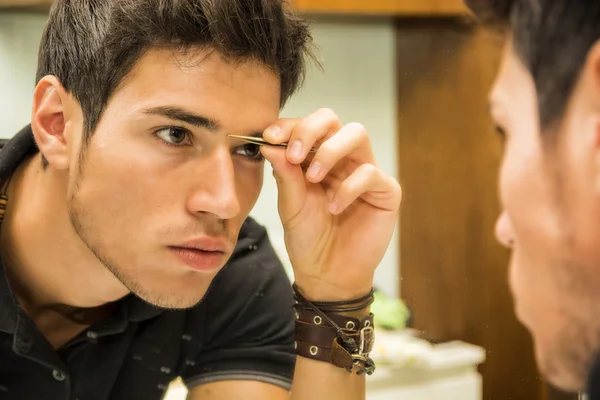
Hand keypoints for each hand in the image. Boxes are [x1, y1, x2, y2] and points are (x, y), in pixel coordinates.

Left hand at [260, 108, 401, 300]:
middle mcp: (341, 159)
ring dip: (330, 150)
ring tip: (314, 177)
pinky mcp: (385, 191)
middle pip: (332, 119)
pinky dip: (348, 187)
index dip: (288, 126)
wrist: (327, 273)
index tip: (270, 138)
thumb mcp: (290, 205)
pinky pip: (370, 173)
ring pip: (356, 134)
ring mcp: (364, 172)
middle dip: (309, 130)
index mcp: (316, 157)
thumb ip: (284, 174)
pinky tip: (334, 207)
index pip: (306, 126)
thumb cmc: (308, 237)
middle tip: (294, 154)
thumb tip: (269, 144)